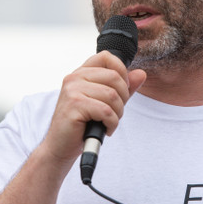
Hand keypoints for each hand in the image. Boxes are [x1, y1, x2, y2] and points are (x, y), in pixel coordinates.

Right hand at [41, 51, 146, 167]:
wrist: (61, 147)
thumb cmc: (82, 124)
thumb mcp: (105, 102)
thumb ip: (123, 87)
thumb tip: (141, 74)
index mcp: (81, 73)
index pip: (106, 57)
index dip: (121, 71)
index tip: (121, 90)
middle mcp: (74, 77)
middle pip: (114, 77)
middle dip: (123, 98)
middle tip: (115, 112)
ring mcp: (72, 90)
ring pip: (112, 95)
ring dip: (117, 114)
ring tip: (109, 122)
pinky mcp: (74, 105)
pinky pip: (106, 111)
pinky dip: (112, 123)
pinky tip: (106, 130)